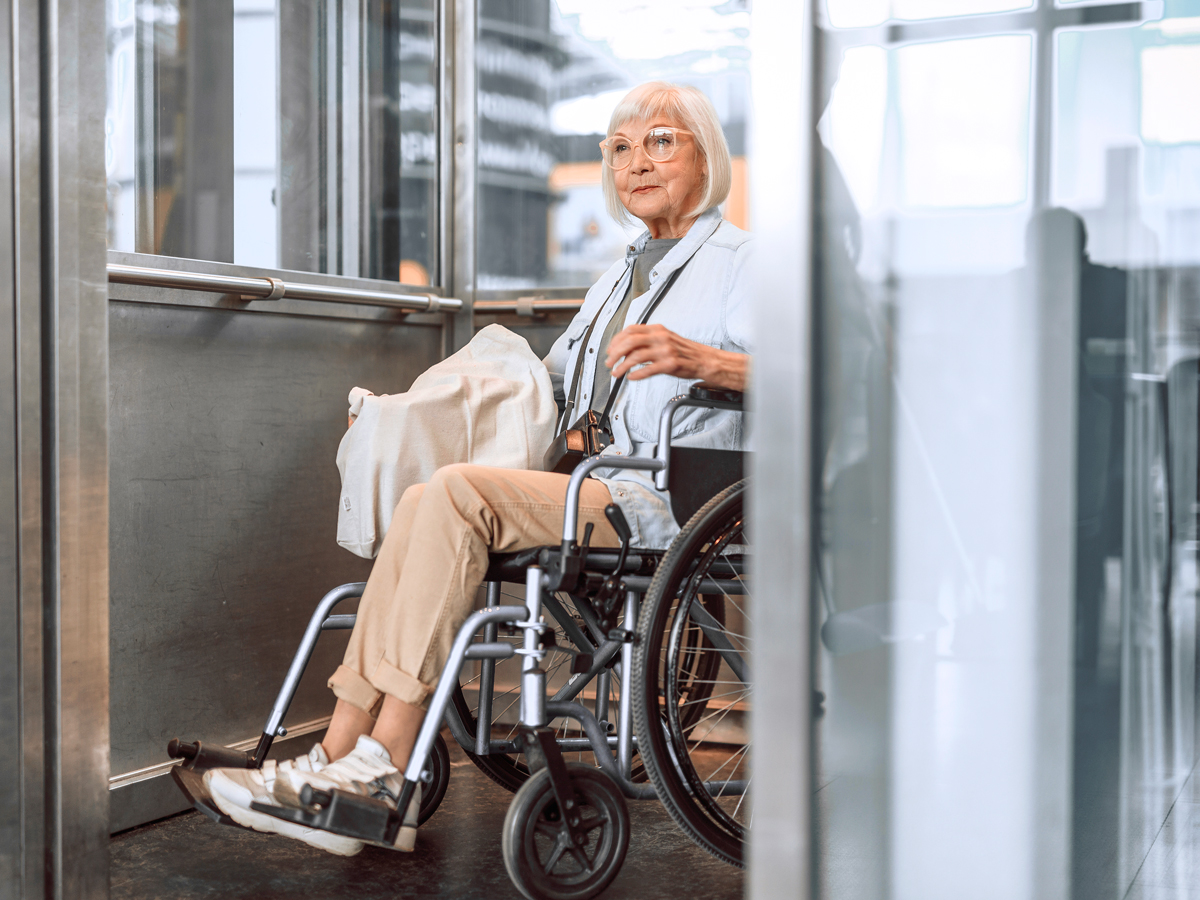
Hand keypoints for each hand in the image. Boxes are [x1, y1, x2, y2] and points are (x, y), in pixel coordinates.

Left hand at [605, 324, 748, 391]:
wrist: (705, 360)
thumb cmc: (685, 352)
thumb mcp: (666, 339)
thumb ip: (648, 340)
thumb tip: (627, 347)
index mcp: (658, 329)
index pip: (630, 330)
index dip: (616, 340)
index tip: (610, 349)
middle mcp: (661, 338)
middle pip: (630, 342)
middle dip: (615, 353)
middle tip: (609, 362)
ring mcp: (666, 351)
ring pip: (636, 356)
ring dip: (622, 366)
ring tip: (617, 373)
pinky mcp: (670, 365)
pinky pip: (647, 370)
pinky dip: (636, 374)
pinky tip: (631, 377)